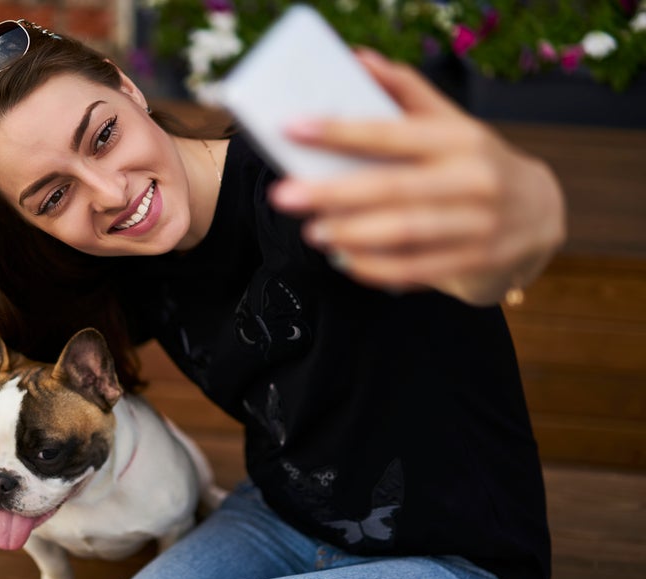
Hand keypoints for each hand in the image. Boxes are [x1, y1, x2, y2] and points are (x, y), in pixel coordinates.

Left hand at [268, 49, 565, 305]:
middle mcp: (472, 179)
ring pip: (405, 231)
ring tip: (313, 231)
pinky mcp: (474, 262)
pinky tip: (344, 259)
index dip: (340, 130)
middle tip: (285, 196)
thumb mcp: (451, 124)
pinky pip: (415, 269)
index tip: (294, 127)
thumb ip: (406, 93)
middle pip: (392, 187)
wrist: (541, 215)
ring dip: (351, 234)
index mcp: (460, 139)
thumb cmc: (477, 163)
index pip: (392, 131)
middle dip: (332, 192)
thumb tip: (359, 61)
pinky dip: (374, 268)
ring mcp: (477, 225)